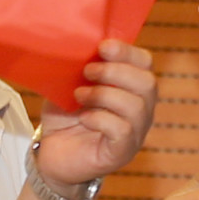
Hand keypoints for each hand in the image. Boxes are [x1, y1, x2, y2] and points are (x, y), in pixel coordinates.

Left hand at [35, 40, 157, 187]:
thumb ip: (81, 67)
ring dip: (104, 95)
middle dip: (115, 72)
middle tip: (87, 72)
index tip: (101, 47)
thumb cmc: (64, 118)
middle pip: (148, 83)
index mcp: (131, 89)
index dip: (127, 51)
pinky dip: (101, 119)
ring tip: (79, 96)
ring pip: (136, 106)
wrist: (51, 154)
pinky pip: (123, 130)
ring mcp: (135, 134)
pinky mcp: (121, 153)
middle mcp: (141, 111)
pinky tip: (84, 118)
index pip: (145, 63)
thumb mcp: (70, 84)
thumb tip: (81, 44)